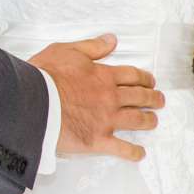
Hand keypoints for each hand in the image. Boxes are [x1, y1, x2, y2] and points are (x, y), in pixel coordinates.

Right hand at [30, 34, 162, 163]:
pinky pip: (121, 148)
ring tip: (153, 121)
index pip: (132, 76)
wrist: (34, 102)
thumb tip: (112, 40)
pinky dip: (133, 152)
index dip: (144, 78)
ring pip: (137, 120)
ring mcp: (106, 120)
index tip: (150, 81)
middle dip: (153, 98)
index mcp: (104, 75)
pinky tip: (140, 153)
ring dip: (149, 120)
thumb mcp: (67, 50)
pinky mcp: (98, 140)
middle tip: (159, 100)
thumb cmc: (45, 76)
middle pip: (139, 97)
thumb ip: (92, 46)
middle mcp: (110, 97)